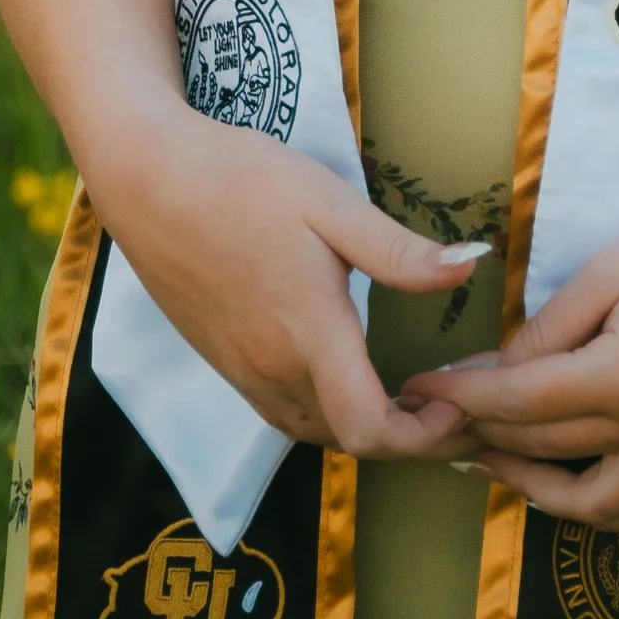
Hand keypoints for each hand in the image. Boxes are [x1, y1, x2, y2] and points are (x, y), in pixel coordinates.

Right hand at [92, 102, 489, 459]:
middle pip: (349, 440)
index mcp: (308, 332)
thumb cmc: (241, 180)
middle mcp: (272, 369)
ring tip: (409, 393)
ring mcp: (241, 372)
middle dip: (408, 436)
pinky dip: (326, 413)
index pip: (370, 430)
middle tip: (451, 400)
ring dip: (366, 427)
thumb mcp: (330, 203)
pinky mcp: (223, 362)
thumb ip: (399, 251)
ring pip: (315, 432)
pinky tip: (346, 374)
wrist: (147, 178)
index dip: (424, 438)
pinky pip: (284, 413)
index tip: (457, 405)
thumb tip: (470, 267)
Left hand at [394, 189, 618, 529]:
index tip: (422, 389)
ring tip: (494, 463)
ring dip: (535, 491)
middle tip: (442, 419)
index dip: (463, 398)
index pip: (522, 405)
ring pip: (596, 509)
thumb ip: (549, 329)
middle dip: (483, 436)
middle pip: (547, 451)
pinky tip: (568, 482)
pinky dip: (599, 506)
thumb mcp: (611, 271)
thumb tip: (499, 372)